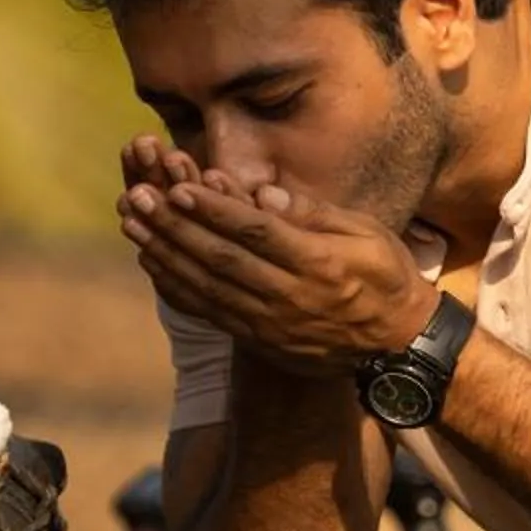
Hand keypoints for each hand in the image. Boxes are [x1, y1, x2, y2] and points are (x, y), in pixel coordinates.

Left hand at [116, 148, 436, 373]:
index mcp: (319, 263)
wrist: (398, 346)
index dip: (214, 208)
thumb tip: (264, 196)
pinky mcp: (260, 340)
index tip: (179, 185)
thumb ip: (314, 213)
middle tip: (139, 197)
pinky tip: (152, 262)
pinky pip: (209, 312)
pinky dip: (176, 286)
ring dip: (165, 253)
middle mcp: (290, 296)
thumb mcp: (368, 234)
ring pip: (207, 286)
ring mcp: (271, 324)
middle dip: (175, 226)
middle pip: (221, 258)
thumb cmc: (385, 276)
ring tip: (132, 223)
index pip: (256, 232)